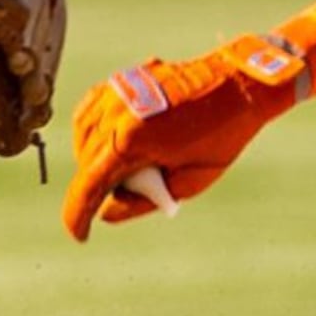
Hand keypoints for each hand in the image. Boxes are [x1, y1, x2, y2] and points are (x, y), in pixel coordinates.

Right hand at [61, 34, 307, 242]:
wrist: (237, 83)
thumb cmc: (220, 133)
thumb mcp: (189, 181)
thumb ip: (143, 201)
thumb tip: (106, 212)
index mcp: (132, 139)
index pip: (89, 184)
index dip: (78, 215)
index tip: (79, 235)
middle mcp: (117, 112)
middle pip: (86, 160)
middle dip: (94, 186)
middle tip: (124, 196)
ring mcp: (117, 91)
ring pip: (83, 133)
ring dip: (90, 157)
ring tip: (119, 170)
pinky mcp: (122, 79)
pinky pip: (91, 108)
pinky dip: (92, 130)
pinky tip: (105, 142)